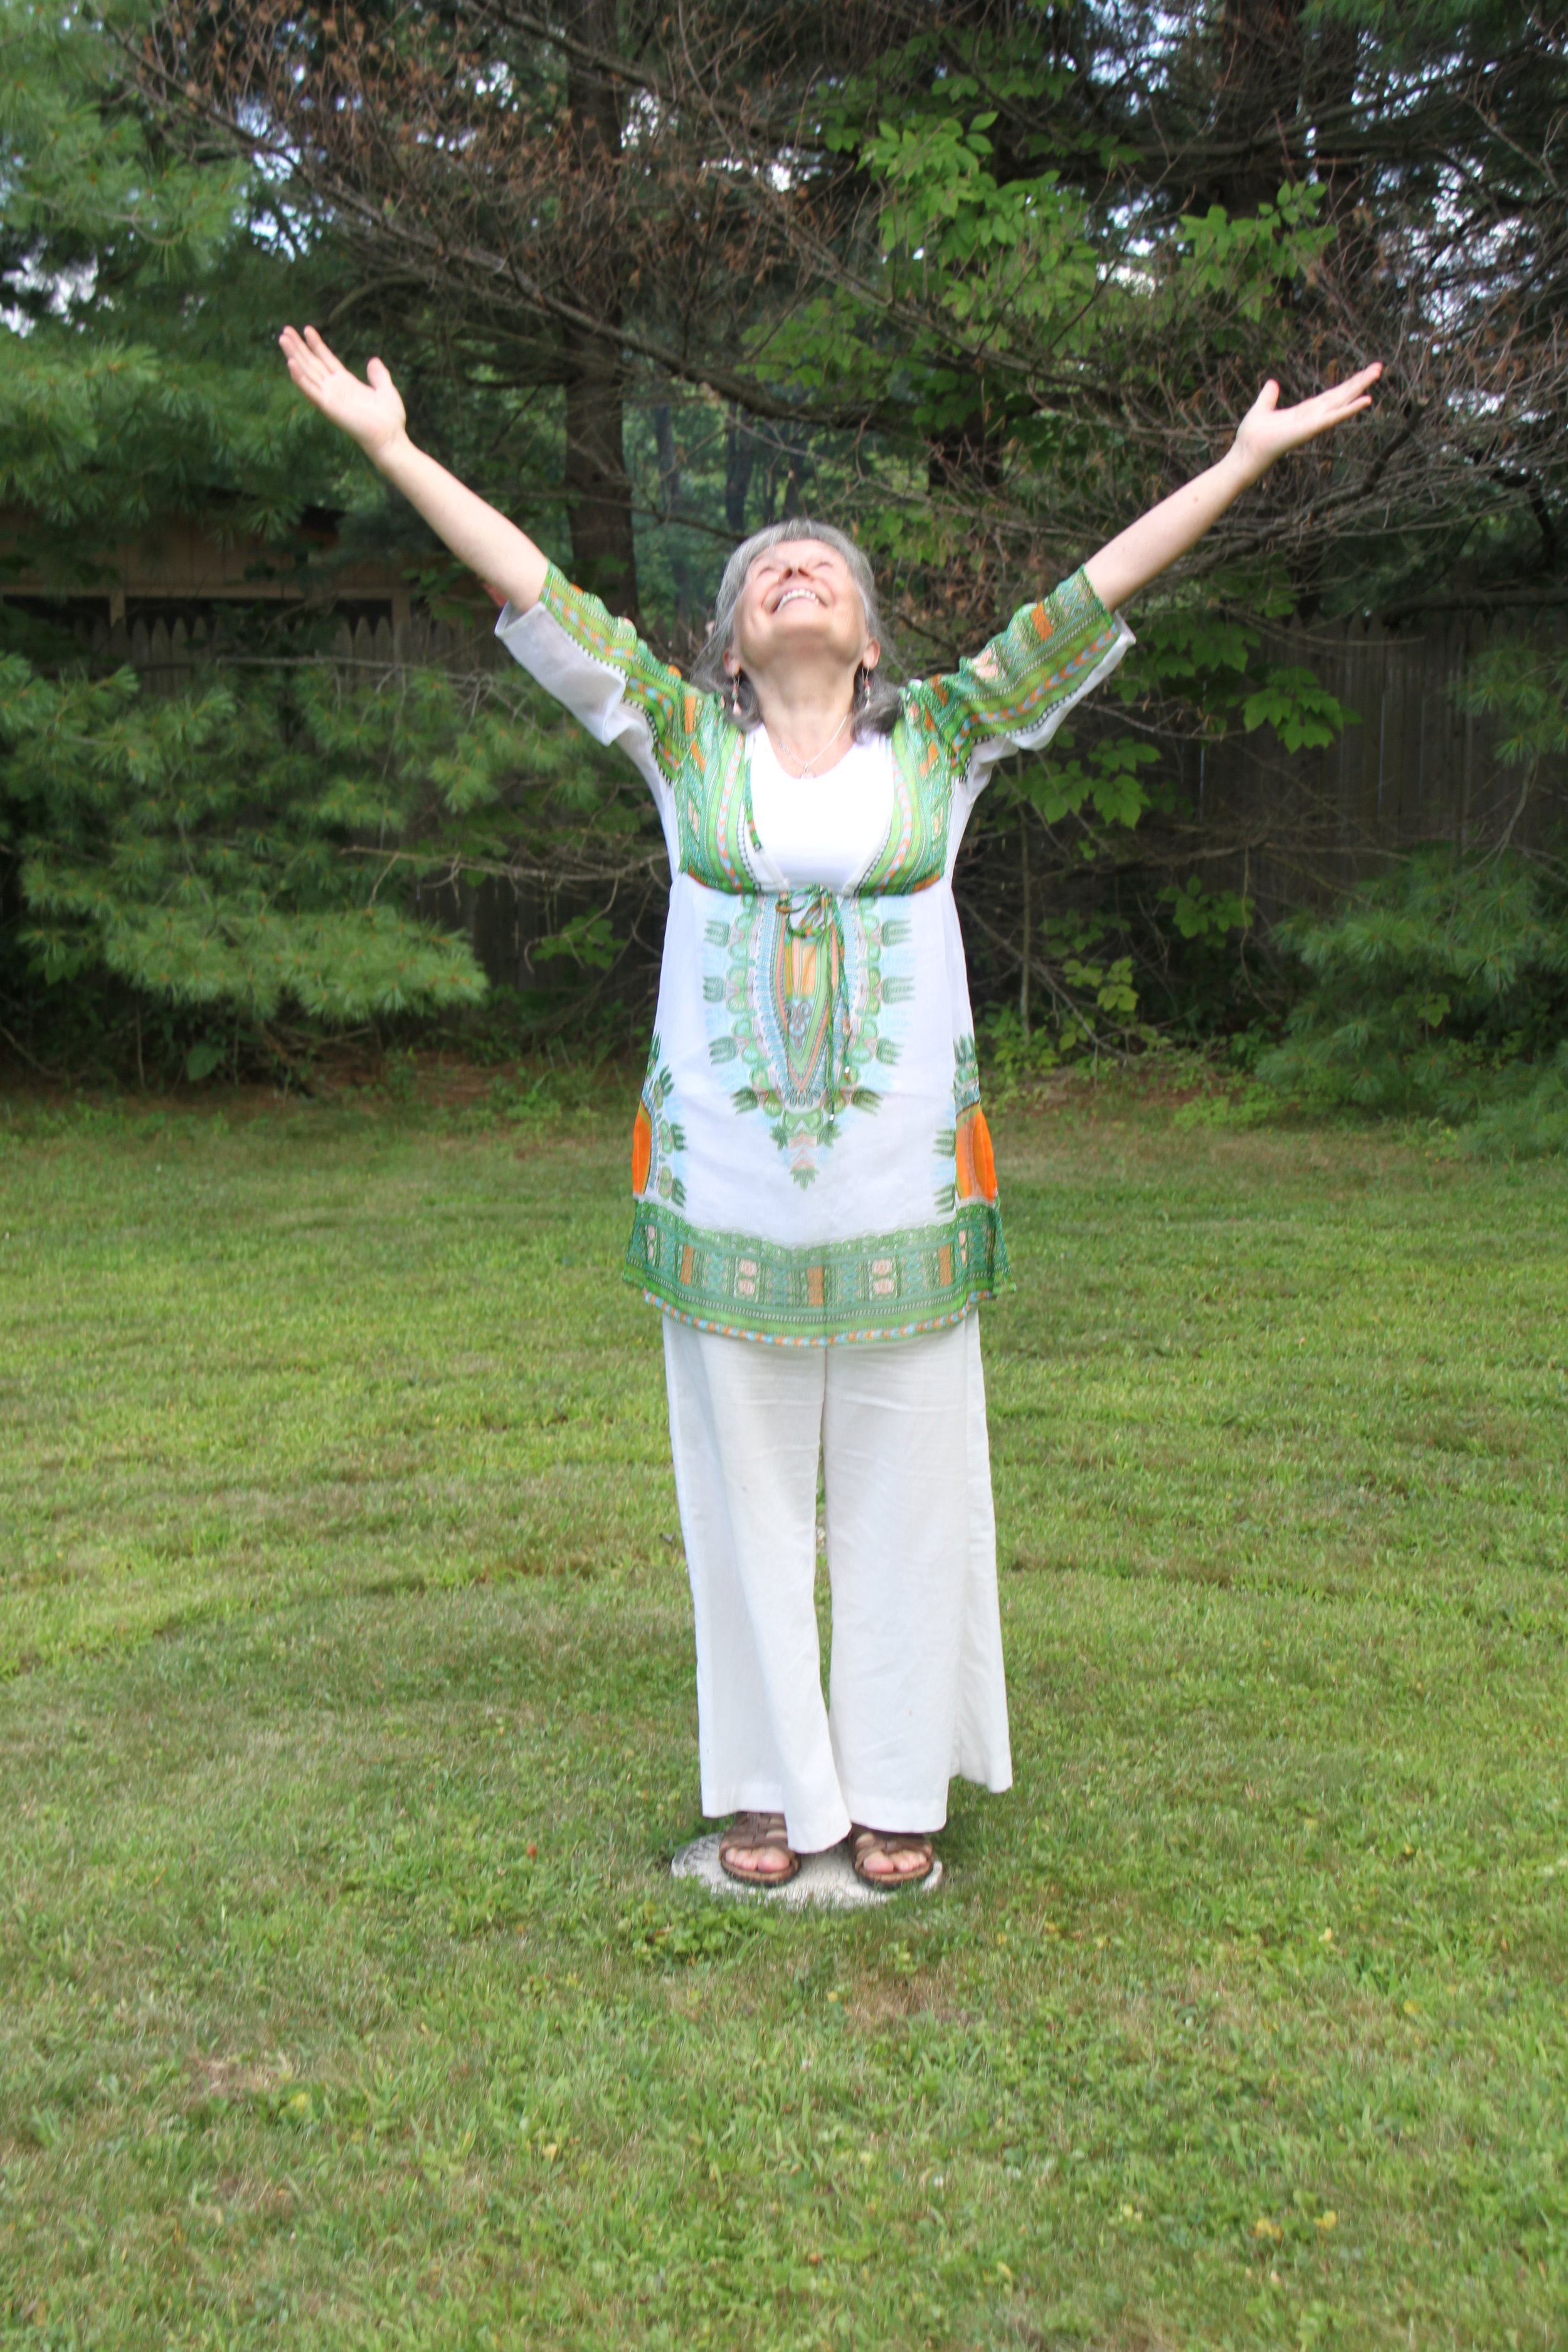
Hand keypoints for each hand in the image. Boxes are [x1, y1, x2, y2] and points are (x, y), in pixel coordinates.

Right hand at [278, 324, 407, 465]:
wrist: (391, 439)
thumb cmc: (390, 420)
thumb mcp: (386, 390)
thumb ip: (379, 375)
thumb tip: (373, 360)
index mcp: (346, 383)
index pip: (327, 360)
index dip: (316, 345)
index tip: (307, 329)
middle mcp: (335, 389)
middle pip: (312, 364)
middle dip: (298, 347)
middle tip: (285, 330)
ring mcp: (330, 398)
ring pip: (307, 373)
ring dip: (293, 356)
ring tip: (282, 339)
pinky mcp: (329, 408)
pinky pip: (311, 391)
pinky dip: (300, 378)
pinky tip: (290, 363)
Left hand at [1230, 362, 1382, 482]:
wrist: (1244, 454)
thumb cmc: (1251, 437)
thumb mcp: (1262, 409)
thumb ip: (1269, 397)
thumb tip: (1272, 383)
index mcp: (1304, 412)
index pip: (1330, 396)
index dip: (1346, 384)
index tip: (1363, 373)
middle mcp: (1312, 418)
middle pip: (1341, 396)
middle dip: (1359, 382)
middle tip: (1379, 367)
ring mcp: (1313, 424)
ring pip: (1341, 403)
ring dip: (1360, 389)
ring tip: (1377, 374)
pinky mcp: (1309, 430)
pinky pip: (1332, 418)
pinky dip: (1349, 409)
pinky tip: (1366, 400)